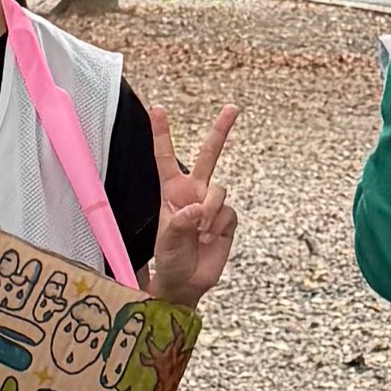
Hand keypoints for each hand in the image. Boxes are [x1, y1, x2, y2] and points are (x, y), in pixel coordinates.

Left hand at [144, 103, 239, 303]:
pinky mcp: (227, 219)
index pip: (165, 158)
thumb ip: (179, 223)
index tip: (158, 109)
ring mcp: (211, 205)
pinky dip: (218, 224)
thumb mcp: (165, 242)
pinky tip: (210, 237)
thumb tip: (198, 208)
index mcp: (171, 192)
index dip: (162, 133)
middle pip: (209, 155)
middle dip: (221, 131)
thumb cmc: (169, 259)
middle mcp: (193, 193)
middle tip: (233, 108)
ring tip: (200, 232)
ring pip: (218, 190)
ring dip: (209, 211)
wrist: (187, 282)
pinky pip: (228, 212)